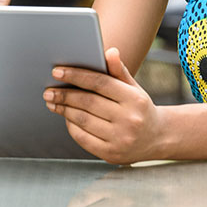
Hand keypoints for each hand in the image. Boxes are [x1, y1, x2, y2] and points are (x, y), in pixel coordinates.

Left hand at [45, 47, 166, 164]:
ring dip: (64, 110)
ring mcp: (120, 139)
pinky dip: (71, 126)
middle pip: (88, 102)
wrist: (157, 138)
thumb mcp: (134, 88)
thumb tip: (109, 52)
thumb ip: (119, 71)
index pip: (100, 82)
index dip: (76, 75)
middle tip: (48, 90)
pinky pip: (83, 138)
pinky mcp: (111, 154)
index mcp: (135, 99)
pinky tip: (65, 117)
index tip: (57, 71)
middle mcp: (129, 120)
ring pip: (83, 120)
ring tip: (52, 102)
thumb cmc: (140, 108)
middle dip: (65, 95)